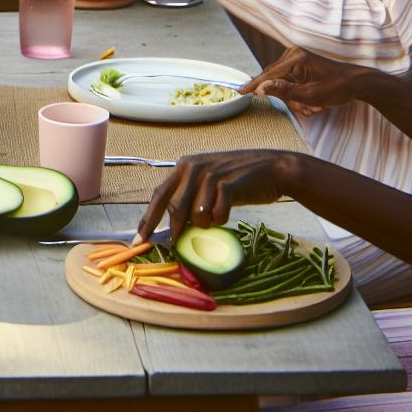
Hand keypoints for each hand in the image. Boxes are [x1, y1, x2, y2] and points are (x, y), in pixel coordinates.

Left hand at [136, 149, 298, 241]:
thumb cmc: (238, 180)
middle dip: (177, 230)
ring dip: (205, 224)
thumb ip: (189, 197)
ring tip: (217, 216)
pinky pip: (217, 214)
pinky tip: (227, 211)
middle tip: (180, 244)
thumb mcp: (207, 182)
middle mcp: (193, 167)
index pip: (159, 195)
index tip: (139, 240)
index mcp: (184, 166)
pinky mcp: (229, 183)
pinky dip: (222, 219)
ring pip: (196, 214)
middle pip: (175, 208)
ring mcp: (211, 174)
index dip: (148, 219)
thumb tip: (172, 226)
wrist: (272, 168)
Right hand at [242, 47, 381, 119]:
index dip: (254, 85)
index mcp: (295, 58)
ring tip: (313, 107)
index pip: (268, 74)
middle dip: (287, 98)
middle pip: (274, 79)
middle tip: (305, 109)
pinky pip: (289, 82)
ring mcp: (296, 58)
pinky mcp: (299, 63)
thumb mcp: (310, 94)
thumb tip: (261, 88)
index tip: (240, 92)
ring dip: (295, 98)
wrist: (356, 82)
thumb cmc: (336, 87)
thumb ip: (283, 91)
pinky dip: (297, 94)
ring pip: (282, 83)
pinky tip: (312, 102)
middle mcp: (292, 54)